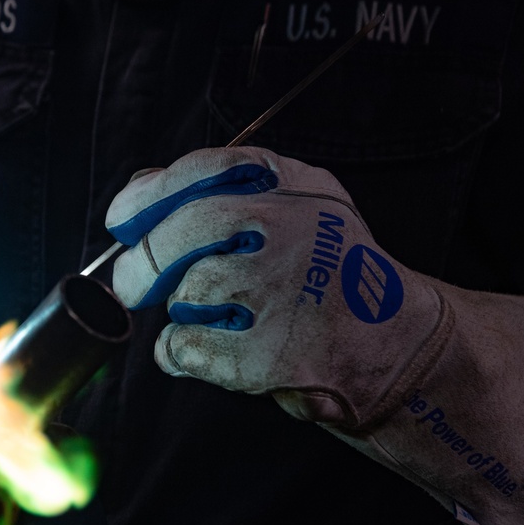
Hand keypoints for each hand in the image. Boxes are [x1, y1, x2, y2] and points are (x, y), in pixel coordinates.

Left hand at [106, 146, 523, 524]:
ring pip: (186, 294)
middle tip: (130, 285)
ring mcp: (288, 292)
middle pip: (185, 232)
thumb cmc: (334, 278)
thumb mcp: (295, 209)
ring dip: (186, 312)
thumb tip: (140, 188)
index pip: (207, 170)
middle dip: (143, 262)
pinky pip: (188, 348)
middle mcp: (297, 229)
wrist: (402, 350)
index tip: (122, 218)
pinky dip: (184, 354)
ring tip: (228, 319)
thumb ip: (221, 191)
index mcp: (298, 187)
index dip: (151, 195)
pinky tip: (217, 351)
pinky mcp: (276, 353)